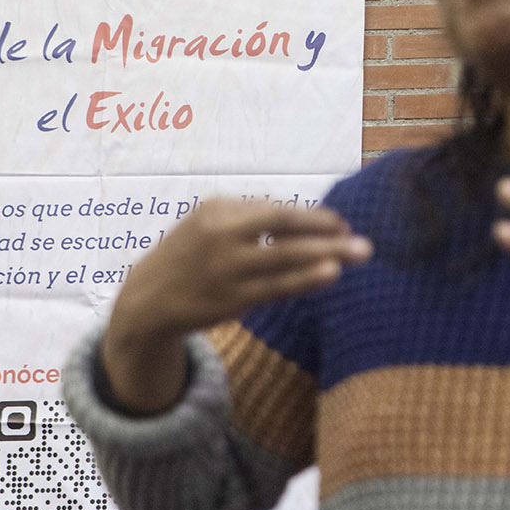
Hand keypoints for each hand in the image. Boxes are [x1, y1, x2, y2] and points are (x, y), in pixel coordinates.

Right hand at [101, 198, 369, 412]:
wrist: (147, 300)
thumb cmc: (189, 256)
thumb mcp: (208, 224)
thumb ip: (250, 218)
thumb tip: (307, 221)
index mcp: (217, 209)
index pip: (276, 210)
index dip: (312, 217)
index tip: (340, 223)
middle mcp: (222, 234)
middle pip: (284, 225)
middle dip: (326, 229)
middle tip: (362, 237)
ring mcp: (226, 267)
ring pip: (285, 257)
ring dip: (326, 253)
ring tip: (359, 253)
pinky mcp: (230, 298)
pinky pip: (276, 286)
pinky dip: (305, 279)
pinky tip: (330, 273)